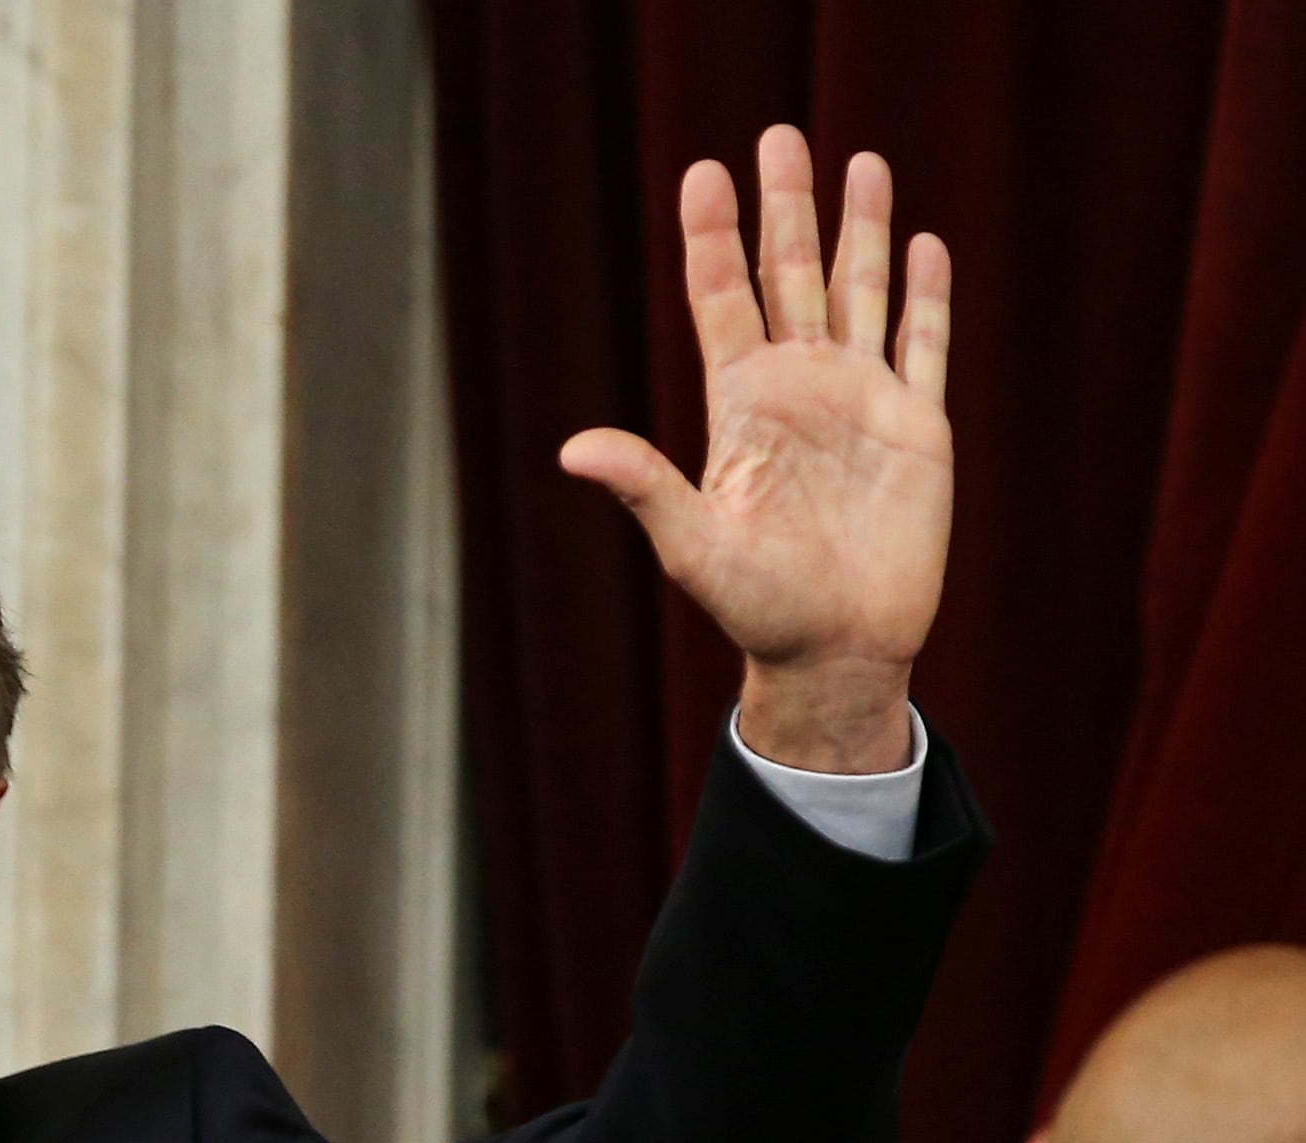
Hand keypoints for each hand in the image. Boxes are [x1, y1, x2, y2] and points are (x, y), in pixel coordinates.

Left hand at [563, 126, 952, 772]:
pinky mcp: (916, 427)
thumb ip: (645, 486)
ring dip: (861, 229)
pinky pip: (923, 346)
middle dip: (787, 207)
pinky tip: (921, 245)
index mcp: (743, 407)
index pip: (722, 300)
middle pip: (791, 276)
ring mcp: (860, 402)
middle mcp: (799, 390)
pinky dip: (925, 297)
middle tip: (779, 135)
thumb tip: (574, 447)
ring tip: (860, 160)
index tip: (702, 172)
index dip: (713, 237)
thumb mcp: (691, 545)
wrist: (834, 650)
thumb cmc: (755, 608)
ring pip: (860, 293)